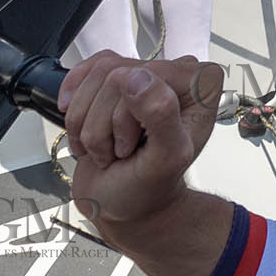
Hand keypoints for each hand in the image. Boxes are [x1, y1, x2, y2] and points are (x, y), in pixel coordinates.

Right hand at [58, 53, 223, 224]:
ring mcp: (145, 75)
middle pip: (116, 74)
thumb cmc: (148, 188)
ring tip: (107, 147)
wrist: (120, 202)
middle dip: (104, 123)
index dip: (126, 116)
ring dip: (87, 122)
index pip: (146, 75)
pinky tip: (83, 132)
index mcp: (201, 84)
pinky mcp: (116, 81)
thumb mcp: (164, 160)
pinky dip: (75, 108)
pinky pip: (84, 73)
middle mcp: (177, 74)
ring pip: (95, 75)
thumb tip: (139, 78)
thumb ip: (162, 117)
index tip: (134, 145)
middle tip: (120, 151)